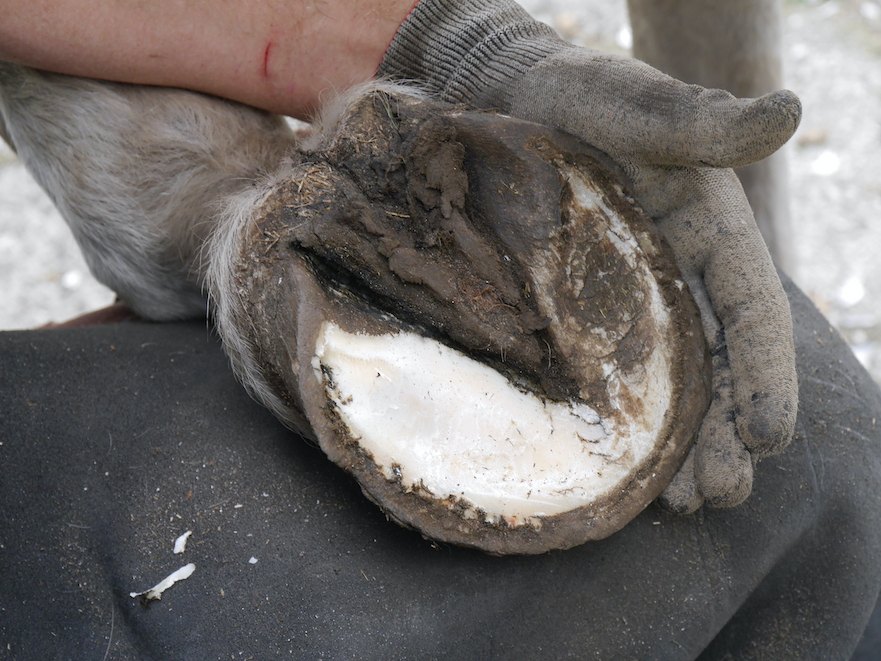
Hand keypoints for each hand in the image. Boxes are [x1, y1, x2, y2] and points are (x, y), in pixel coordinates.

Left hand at [379, 0, 799, 511]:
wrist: (491, 94)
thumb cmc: (564, 91)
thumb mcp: (625, 101)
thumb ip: (693, 120)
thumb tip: (786, 111)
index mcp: (705, 226)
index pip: (752, 308)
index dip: (765, 372)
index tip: (770, 435)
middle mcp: (671, 270)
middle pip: (715, 363)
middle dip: (724, 432)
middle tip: (719, 494)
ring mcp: (620, 295)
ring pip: (663, 382)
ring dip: (677, 445)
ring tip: (680, 503)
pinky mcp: (569, 308)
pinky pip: (600, 373)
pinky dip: (615, 421)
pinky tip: (615, 466)